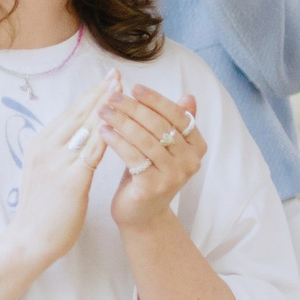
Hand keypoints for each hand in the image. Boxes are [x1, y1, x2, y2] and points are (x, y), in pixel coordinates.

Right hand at [7, 74, 109, 266]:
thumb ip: (61, 152)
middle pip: (78, 114)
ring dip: (107, 108)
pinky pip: (94, 152)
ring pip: (87, 128)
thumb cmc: (45, 208)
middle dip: (100, 93)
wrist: (30, 238)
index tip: (107, 79)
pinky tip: (123, 125)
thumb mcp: (49, 172)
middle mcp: (46, 148)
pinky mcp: (71, 179)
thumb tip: (78, 135)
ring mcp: (57, 162)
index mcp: (41, 144)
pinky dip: (109, 136)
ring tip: (124, 90)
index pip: (70, 114)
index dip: (90, 95)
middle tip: (118, 74)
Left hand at [100, 83, 206, 229]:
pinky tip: (102, 131)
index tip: (134, 87)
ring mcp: (174, 175)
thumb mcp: (165, 147)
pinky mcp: (154, 186)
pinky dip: (116, 141)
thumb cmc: (150, 173)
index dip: (156, 100)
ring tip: (102, 110)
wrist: (141, 212)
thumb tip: (189, 96)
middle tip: (112, 96)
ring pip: (145, 139)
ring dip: (121, 121)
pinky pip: (133, 156)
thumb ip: (175, 123)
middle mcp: (191, 161)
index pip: (178, 116)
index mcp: (198, 146)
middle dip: (134, 108)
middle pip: (160, 126)